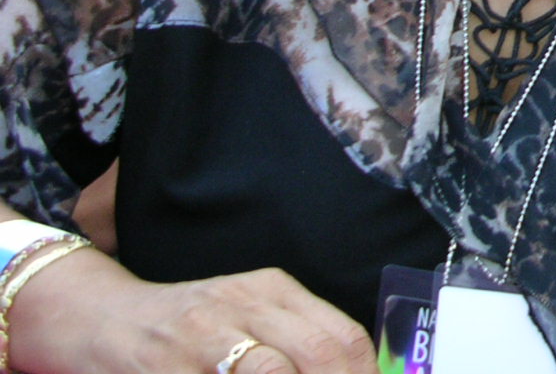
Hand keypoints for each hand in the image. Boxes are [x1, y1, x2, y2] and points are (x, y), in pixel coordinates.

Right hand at [9, 249, 377, 373]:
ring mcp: (202, 338)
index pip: (342, 335)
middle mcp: (242, 306)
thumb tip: (356, 370)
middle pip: (318, 354)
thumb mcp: (247, 314)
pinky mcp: (166, 367)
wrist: (100, 319)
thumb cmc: (187, 327)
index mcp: (272, 290)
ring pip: (273, 373)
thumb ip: (297, 340)